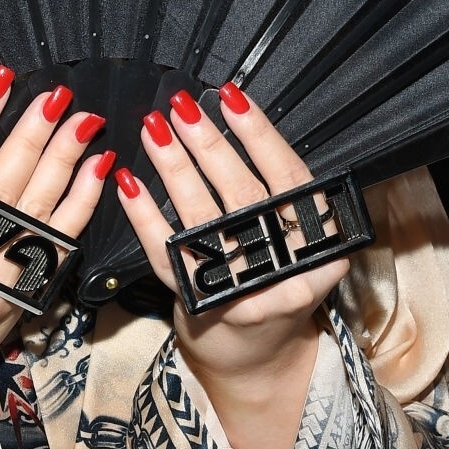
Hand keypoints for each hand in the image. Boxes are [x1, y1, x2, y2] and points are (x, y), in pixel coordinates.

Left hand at [116, 84, 346, 448]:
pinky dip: (145, 219)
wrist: (259, 352)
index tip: (230, 96)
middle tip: (180, 107)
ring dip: (174, 171)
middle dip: (208, 146)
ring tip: (152, 130)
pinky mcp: (203, 307)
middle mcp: (287, 269)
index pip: (289, 178)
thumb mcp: (295, 234)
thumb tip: (232, 113)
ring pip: (203, 222)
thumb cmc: (277, 276)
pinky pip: (168, 258)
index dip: (260, 135)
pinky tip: (128, 186)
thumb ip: (277, 187)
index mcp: (320, 242)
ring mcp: (244, 292)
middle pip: (243, 197)